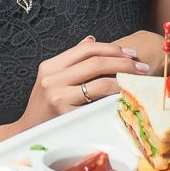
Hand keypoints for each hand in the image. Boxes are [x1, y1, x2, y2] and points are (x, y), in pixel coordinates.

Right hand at [15, 35, 149, 131]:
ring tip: (137, 80)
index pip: (86, 49)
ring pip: (100, 82)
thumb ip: (71, 60)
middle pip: (95, 62)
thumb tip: (91, 40)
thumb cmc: (44, 105)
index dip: (111, 48)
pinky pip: (97, 103)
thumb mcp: (52, 78)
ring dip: (123, 79)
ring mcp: (59, 97)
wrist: (28, 130)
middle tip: (141, 66)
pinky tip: (125, 96)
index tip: (130, 53)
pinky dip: (114, 98)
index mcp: (50, 66)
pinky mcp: (67, 114)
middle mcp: (53, 78)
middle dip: (123, 62)